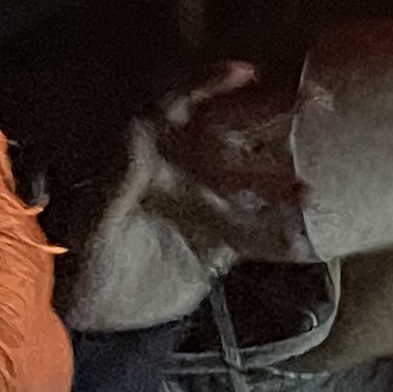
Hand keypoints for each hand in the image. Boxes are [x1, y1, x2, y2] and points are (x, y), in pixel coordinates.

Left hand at [70, 57, 312, 327]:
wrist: (98, 318)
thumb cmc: (84, 262)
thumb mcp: (96, 223)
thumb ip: (119, 179)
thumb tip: (138, 125)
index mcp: (148, 154)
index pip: (181, 107)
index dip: (210, 84)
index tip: (244, 73)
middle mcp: (183, 169)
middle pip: (228, 134)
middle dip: (265, 120)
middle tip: (306, 107)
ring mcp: (207, 203)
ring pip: (251, 180)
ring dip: (279, 178)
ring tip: (308, 185)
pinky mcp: (223, 241)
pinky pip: (259, 230)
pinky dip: (282, 229)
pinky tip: (308, 226)